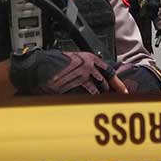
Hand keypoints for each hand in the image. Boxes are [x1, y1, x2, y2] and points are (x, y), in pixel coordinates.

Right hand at [10, 49, 127, 94]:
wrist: (37, 68)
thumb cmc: (50, 64)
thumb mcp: (72, 61)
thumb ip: (84, 68)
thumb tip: (94, 79)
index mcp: (89, 58)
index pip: (110, 71)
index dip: (118, 83)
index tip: (124, 91)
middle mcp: (89, 65)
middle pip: (107, 81)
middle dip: (109, 91)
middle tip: (113, 98)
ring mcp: (84, 75)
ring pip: (100, 89)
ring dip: (100, 96)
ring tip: (99, 102)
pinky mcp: (77, 84)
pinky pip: (90, 94)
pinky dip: (91, 99)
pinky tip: (90, 102)